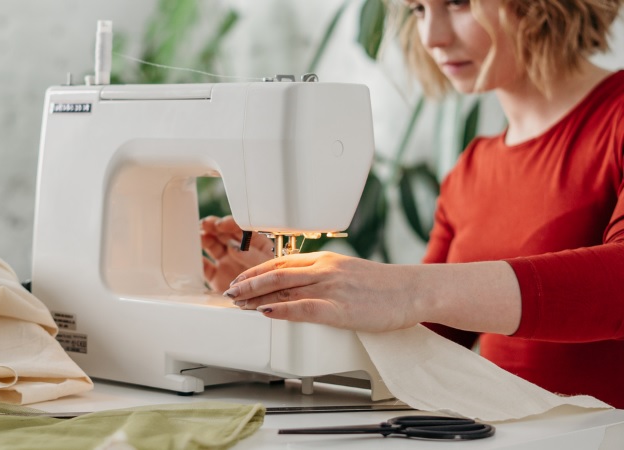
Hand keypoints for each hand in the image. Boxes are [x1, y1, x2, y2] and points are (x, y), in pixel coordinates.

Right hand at [200, 215, 272, 292]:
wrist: (270, 306)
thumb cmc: (275, 283)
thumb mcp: (268, 265)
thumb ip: (251, 255)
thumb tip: (234, 246)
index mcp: (255, 244)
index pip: (240, 228)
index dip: (229, 224)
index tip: (220, 224)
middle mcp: (239, 251)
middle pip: (223, 234)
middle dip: (213, 227)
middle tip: (205, 225)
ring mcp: (227, 263)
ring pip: (212, 246)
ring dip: (204, 239)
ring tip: (199, 237)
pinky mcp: (217, 277)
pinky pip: (205, 267)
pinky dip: (198, 261)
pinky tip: (194, 256)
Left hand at [223, 251, 420, 331]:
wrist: (412, 290)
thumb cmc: (385, 286)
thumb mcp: (349, 272)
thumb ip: (325, 276)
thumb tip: (302, 287)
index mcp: (325, 260)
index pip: (281, 262)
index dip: (256, 271)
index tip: (240, 279)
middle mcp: (324, 270)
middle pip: (275, 273)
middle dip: (248, 284)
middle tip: (229, 292)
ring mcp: (331, 288)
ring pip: (283, 288)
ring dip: (256, 296)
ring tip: (238, 304)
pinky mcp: (339, 309)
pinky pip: (303, 308)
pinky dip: (280, 310)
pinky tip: (265, 313)